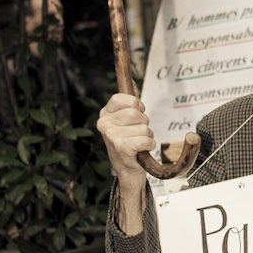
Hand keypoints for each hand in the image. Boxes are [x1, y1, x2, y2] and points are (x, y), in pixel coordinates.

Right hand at [97, 90, 157, 230]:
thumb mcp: (127, 120)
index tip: (137, 113)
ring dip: (147, 136)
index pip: (123, 97)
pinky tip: (140, 151)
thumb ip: (129, 101)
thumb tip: (131, 81)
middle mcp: (103, 123)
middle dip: (144, 123)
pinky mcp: (120, 147)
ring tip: (138, 144)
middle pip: (137, 113)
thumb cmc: (130, 142)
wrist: (128, 171)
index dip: (136, 105)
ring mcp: (110, 136)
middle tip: (137, 133)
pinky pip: (146, 140)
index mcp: (105, 113)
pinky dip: (149, 145)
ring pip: (144, 127)